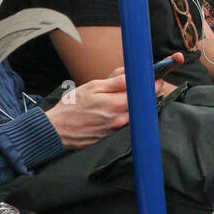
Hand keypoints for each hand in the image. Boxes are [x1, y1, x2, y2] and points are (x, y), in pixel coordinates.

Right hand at [44, 53, 177, 149]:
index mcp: (116, 104)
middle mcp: (121, 119)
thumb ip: (116, 82)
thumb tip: (135, 75)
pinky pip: (129, 125)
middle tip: (145, 85)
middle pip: (146, 105)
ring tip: (128, 97)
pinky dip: (130, 116)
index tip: (156, 77)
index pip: (146, 93)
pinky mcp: (114, 138)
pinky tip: (121, 110)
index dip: (154, 84)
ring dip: (139, 105)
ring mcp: (118, 130)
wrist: (57, 130)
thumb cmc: (72, 106)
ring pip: (138, 115)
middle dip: (148, 93)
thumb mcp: (93, 87)